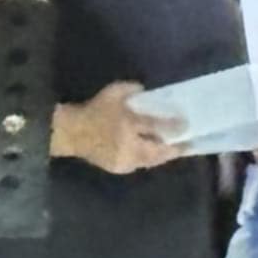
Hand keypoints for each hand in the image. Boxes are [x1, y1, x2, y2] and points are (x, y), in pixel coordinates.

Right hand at [55, 81, 184, 173]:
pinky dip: (149, 158)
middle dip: (174, 149)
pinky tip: (155, 153)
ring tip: (176, 149)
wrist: (69, 132)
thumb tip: (146, 91)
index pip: (153, 127)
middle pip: (156, 151)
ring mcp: (123, 161)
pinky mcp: (119, 168)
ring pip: (150, 160)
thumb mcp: (113, 93)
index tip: (187, 125)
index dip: (172, 127)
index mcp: (126, 126)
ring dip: (163, 155)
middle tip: (188, 144)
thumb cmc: (93, 110)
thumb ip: (131, 89)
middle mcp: (127, 147)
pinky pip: (140, 164)